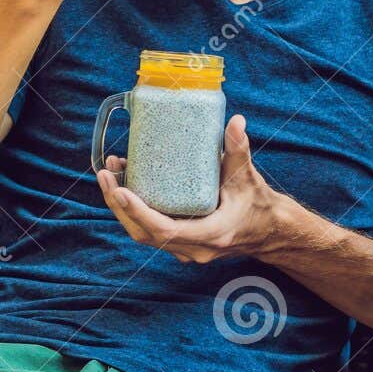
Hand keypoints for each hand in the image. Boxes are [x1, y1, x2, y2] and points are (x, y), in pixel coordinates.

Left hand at [97, 114, 288, 263]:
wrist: (266, 230)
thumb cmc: (256, 202)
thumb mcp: (248, 176)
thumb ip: (239, 149)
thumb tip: (236, 121)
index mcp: (211, 233)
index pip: (166, 231)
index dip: (139, 212)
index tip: (120, 190)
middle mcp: (195, 248)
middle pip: (144, 233)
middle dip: (119, 205)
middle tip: (106, 173)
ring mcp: (185, 249)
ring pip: (143, 233)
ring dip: (122, 207)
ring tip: (110, 173)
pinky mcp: (179, 243)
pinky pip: (149, 231)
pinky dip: (133, 210)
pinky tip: (125, 184)